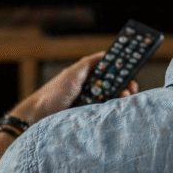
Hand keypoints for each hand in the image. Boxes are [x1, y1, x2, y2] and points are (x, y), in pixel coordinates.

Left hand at [9, 52, 138, 125]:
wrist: (40, 118)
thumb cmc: (54, 93)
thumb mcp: (73, 73)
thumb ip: (89, 63)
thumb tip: (106, 54)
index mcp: (86, 76)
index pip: (109, 70)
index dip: (121, 69)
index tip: (131, 70)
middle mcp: (90, 88)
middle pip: (114, 85)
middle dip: (125, 85)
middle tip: (131, 88)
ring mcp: (91, 103)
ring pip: (112, 98)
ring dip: (120, 97)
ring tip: (125, 98)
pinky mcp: (89, 116)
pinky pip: (105, 112)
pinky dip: (112, 109)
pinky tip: (116, 107)